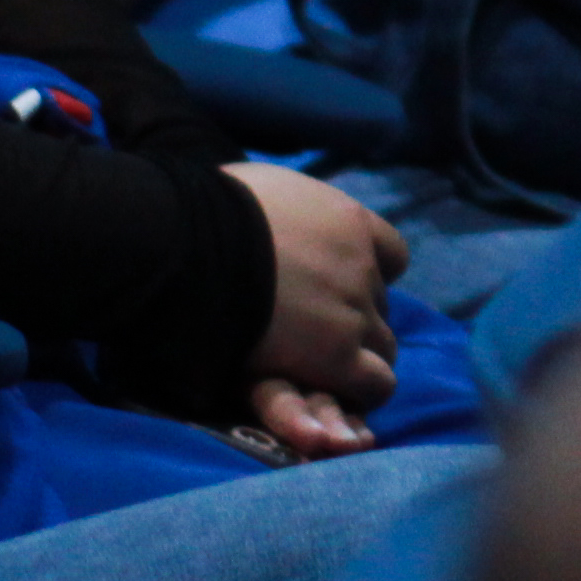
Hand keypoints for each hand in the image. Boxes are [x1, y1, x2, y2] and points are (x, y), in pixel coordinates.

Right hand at [236, 159, 402, 428]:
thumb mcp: (259, 188)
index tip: (339, 285)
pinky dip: (362, 390)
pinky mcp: (336, 355)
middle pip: (379, 303)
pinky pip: (374, 382)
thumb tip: (271, 203)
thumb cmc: (209, 210)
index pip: (391, 253)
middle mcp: (360, 264)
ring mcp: (353, 311)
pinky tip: (338, 393)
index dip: (369, 273)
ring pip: (383, 346)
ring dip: (360, 357)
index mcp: (346, 220)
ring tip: (327, 371)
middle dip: (356, 318)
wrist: (190, 245)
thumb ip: (285, 204)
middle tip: (316, 333)